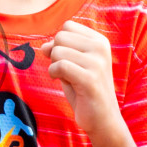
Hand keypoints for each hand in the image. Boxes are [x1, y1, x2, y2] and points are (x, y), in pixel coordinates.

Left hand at [41, 19, 124, 140]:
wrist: (102, 119)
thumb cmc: (85, 91)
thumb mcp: (72, 65)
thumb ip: (59, 51)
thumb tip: (44, 46)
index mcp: (100, 41)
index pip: (67, 26)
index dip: (59, 42)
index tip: (66, 59)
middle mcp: (101, 47)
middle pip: (61, 36)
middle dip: (55, 54)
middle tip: (66, 71)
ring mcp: (97, 62)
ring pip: (58, 51)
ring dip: (54, 66)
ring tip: (68, 79)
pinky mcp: (90, 78)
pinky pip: (60, 66)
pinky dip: (54, 74)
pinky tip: (64, 82)